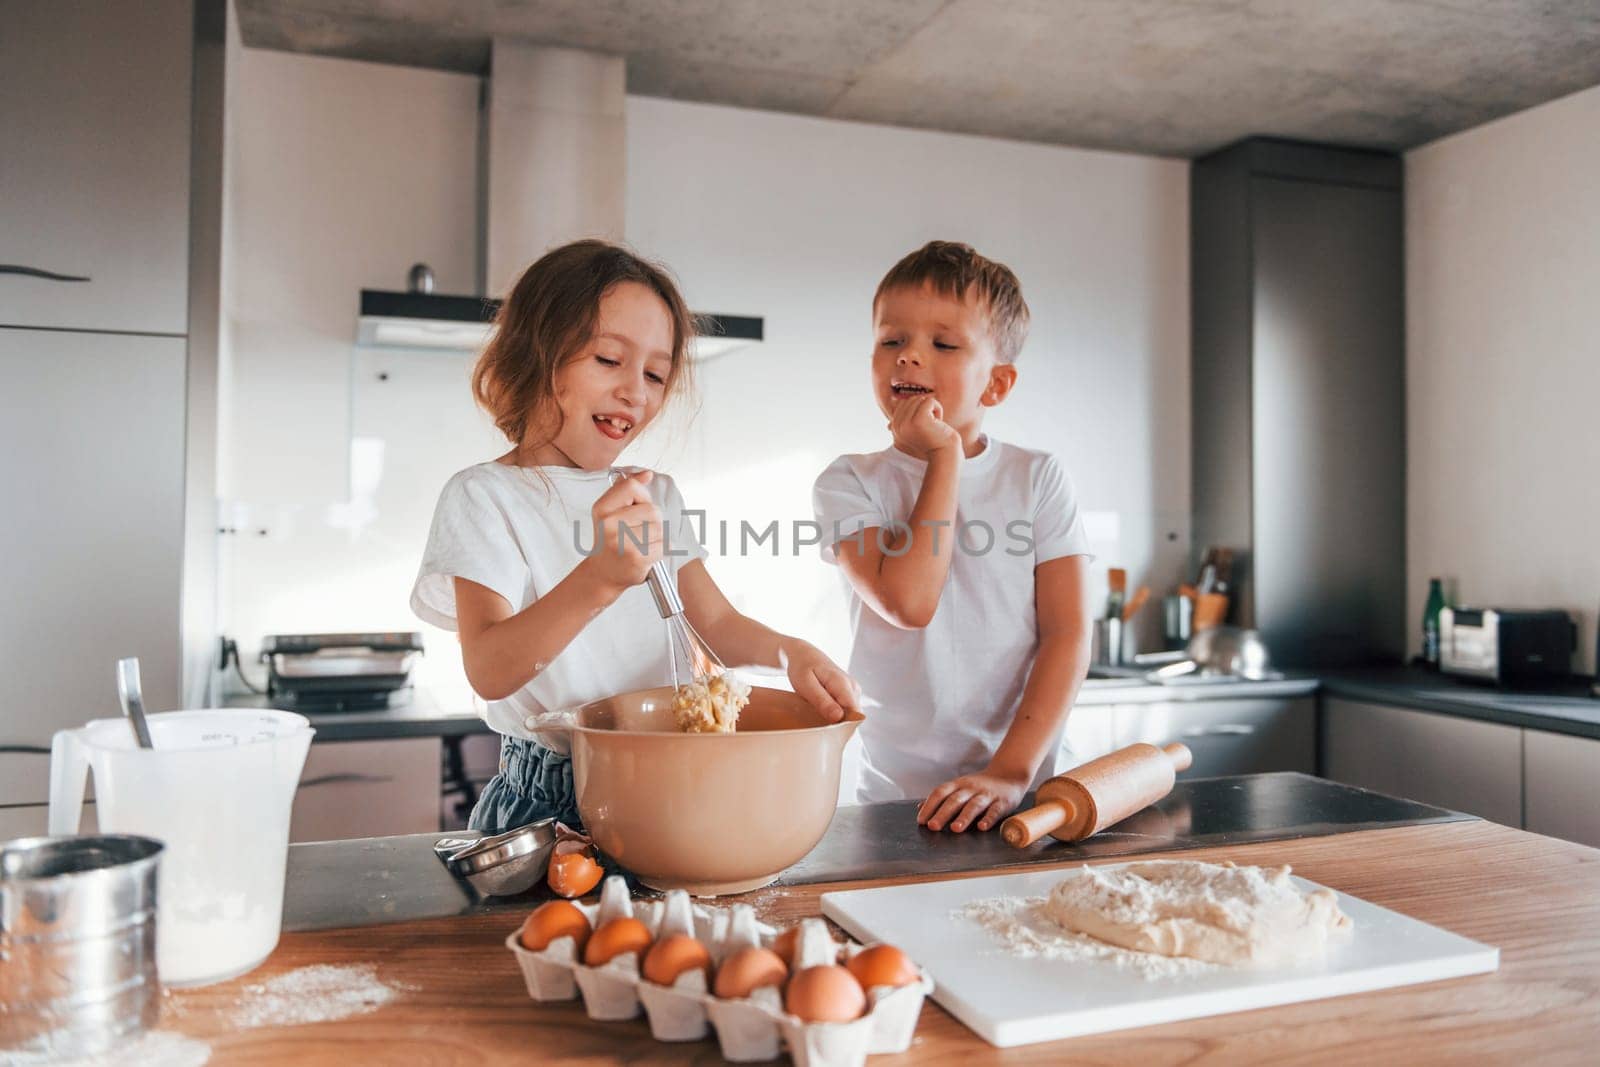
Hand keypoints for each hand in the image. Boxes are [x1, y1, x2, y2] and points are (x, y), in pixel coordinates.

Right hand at [581, 471, 663, 593]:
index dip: (642, 496)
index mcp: (602, 508)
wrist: (604, 573)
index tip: (636, 507)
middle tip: (638, 531)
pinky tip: (646, 554)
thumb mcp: (610, 510)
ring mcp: (623, 542)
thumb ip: (627, 489)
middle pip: (652, 509)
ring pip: (659, 528)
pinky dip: (660, 550)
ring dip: (656, 536)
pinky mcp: (637, 558)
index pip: (632, 486)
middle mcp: (609, 524)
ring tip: (641, 543)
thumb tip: (647, 474)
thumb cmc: (610, 540)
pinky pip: (664, 545)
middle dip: (652, 520)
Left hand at [780, 640, 859, 722]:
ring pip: (850, 714)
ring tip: (817, 712)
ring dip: (835, 719)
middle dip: (838, 724)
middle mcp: (853, 687)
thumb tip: (838, 717)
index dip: (843, 726)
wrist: (803, 654)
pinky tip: (822, 709)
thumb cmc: (802, 668)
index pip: (854, 713)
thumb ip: (822, 701)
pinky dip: (835, 713)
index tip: (826, 730)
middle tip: (817, 721)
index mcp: (843, 684)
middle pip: (853, 716)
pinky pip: (846, 710)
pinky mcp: (850, 693)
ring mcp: (853, 690)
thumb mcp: (806, 685)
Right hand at [887, 394, 959, 459]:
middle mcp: (897, 426)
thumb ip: (904, 416)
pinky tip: (939, 423)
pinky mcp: (919, 419)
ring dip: (932, 409)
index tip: (924, 426)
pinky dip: (938, 409)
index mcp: (894, 427)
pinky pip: (929, 401)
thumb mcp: (915, 427)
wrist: (945, 454)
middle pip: (911, 400)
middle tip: (931, 426)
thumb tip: (894, 401)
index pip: (904, 403)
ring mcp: (907, 423)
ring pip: (920, 399)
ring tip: (934, 425)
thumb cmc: (933, 440)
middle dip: (925, 409)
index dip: (918, 410)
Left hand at [917, 765, 1030, 832]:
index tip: (921, 821)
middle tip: (933, 827)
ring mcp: (986, 795)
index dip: (930, 806)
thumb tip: (920, 808)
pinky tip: (982, 827)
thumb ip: (941, 798)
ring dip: (964, 817)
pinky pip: (995, 811)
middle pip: (955, 800)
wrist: (1009, 775)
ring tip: (955, 829)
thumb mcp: (959, 787)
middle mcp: (971, 788)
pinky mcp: (1002, 802)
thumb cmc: (979, 786)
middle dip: (942, 813)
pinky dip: (988, 819)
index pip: (940, 792)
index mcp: (958, 785)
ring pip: (974, 805)